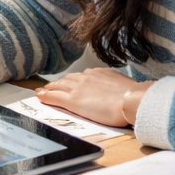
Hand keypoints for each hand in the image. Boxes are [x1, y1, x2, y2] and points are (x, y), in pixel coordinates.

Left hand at [35, 67, 150, 126]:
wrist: (131, 101)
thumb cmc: (135, 96)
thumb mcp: (127, 85)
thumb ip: (119, 85)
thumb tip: (124, 88)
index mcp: (99, 73)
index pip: (82, 76)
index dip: (73, 80)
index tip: (69, 82)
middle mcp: (86, 78)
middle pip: (67, 79)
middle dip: (58, 83)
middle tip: (50, 86)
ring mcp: (78, 88)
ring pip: (58, 86)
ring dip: (49, 88)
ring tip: (43, 90)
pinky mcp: (73, 100)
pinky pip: (54, 97)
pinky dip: (45, 96)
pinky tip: (39, 96)